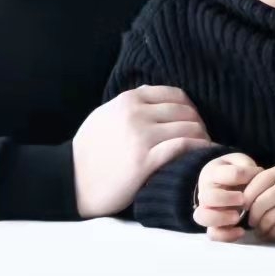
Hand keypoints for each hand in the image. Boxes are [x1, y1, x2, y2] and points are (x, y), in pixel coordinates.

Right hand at [72, 85, 212, 217]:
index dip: (190, 109)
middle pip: (186, 112)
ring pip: (189, 128)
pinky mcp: (144, 160)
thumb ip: (130, 105)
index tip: (193, 123)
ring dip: (202, 139)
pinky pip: (183, 146)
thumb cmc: (89, 152)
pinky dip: (199, 149)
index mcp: (128, 100)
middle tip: (202, 140)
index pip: (175, 95)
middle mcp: (135, 114)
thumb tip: (152, 93)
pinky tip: (203, 157)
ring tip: (204, 150)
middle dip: (199, 125)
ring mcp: (140, 136)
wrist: (70, 182)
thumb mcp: (105, 116)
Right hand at [193, 152, 260, 242]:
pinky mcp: (213, 224)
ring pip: (203, 217)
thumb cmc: (235, 171)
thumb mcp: (240, 162)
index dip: (241, 175)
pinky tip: (241, 231)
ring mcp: (207, 209)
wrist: (224, 183)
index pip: (224, 174)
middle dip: (226, 199)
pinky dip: (225, 235)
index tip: (255, 176)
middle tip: (242, 199)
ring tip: (238, 217)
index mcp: (213, 173)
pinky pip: (212, 234)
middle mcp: (206, 192)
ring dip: (221, 218)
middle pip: (207, 197)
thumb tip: (256, 174)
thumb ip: (246, 166)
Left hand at [240, 160, 274, 239]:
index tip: (245, 206)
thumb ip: (274, 181)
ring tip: (261, 230)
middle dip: (252, 216)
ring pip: (266, 218)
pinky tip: (271, 235)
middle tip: (252, 222)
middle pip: (258, 203)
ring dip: (260, 227)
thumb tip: (246, 199)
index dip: (246, 197)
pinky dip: (271, 234)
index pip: (255, 183)